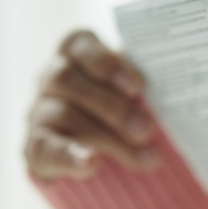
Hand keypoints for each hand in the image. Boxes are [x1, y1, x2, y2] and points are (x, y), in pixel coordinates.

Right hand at [25, 29, 160, 179]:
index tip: (139, 87)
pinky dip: (71, 156)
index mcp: (74, 55)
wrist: (99, 159)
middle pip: (68, 80)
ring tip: (145, 158)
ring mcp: (39, 112)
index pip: (79, 44)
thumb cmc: (122, 111)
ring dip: (108, 138)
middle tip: (147, 130)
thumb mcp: (132, 94)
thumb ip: (141, 90)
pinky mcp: (34, 147)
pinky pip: (47, 149)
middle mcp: (50, 78)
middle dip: (113, 107)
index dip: (106, 63)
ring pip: (64, 115)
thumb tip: (173, 94)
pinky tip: (93, 164)